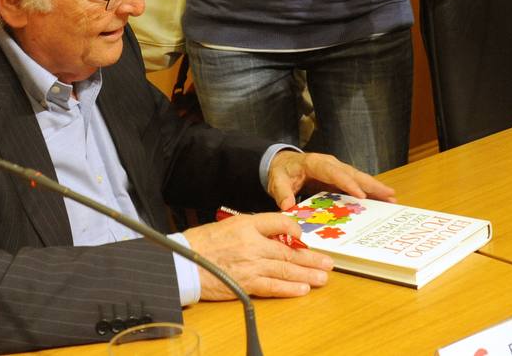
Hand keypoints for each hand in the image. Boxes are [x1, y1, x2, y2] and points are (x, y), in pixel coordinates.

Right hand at [183, 212, 333, 299]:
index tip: (303, 238)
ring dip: (307, 275)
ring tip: (322, 277)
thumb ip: (254, 227)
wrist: (183, 262)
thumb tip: (277, 233)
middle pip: (288, 251)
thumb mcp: (230, 224)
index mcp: (248, 224)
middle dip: (311, 258)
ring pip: (285, 270)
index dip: (295, 230)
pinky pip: (272, 287)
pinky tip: (302, 289)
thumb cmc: (203, 242)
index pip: (280, 222)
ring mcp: (250, 265)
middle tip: (328, 263)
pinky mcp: (245, 283)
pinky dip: (289, 289)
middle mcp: (252, 244)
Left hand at [266, 150, 395, 210]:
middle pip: (352, 173)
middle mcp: (330, 164)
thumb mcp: (277, 180)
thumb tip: (288, 205)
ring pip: (358, 178)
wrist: (283, 163)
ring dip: (374, 187)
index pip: (333, 172)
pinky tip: (381, 200)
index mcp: (315, 163)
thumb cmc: (281, 171)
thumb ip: (282, 192)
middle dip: (371, 184)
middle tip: (389, 194)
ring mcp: (336, 170)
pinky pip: (355, 184)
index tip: (360, 194)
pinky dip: (368, 191)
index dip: (347, 183)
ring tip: (392, 198)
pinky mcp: (339, 178)